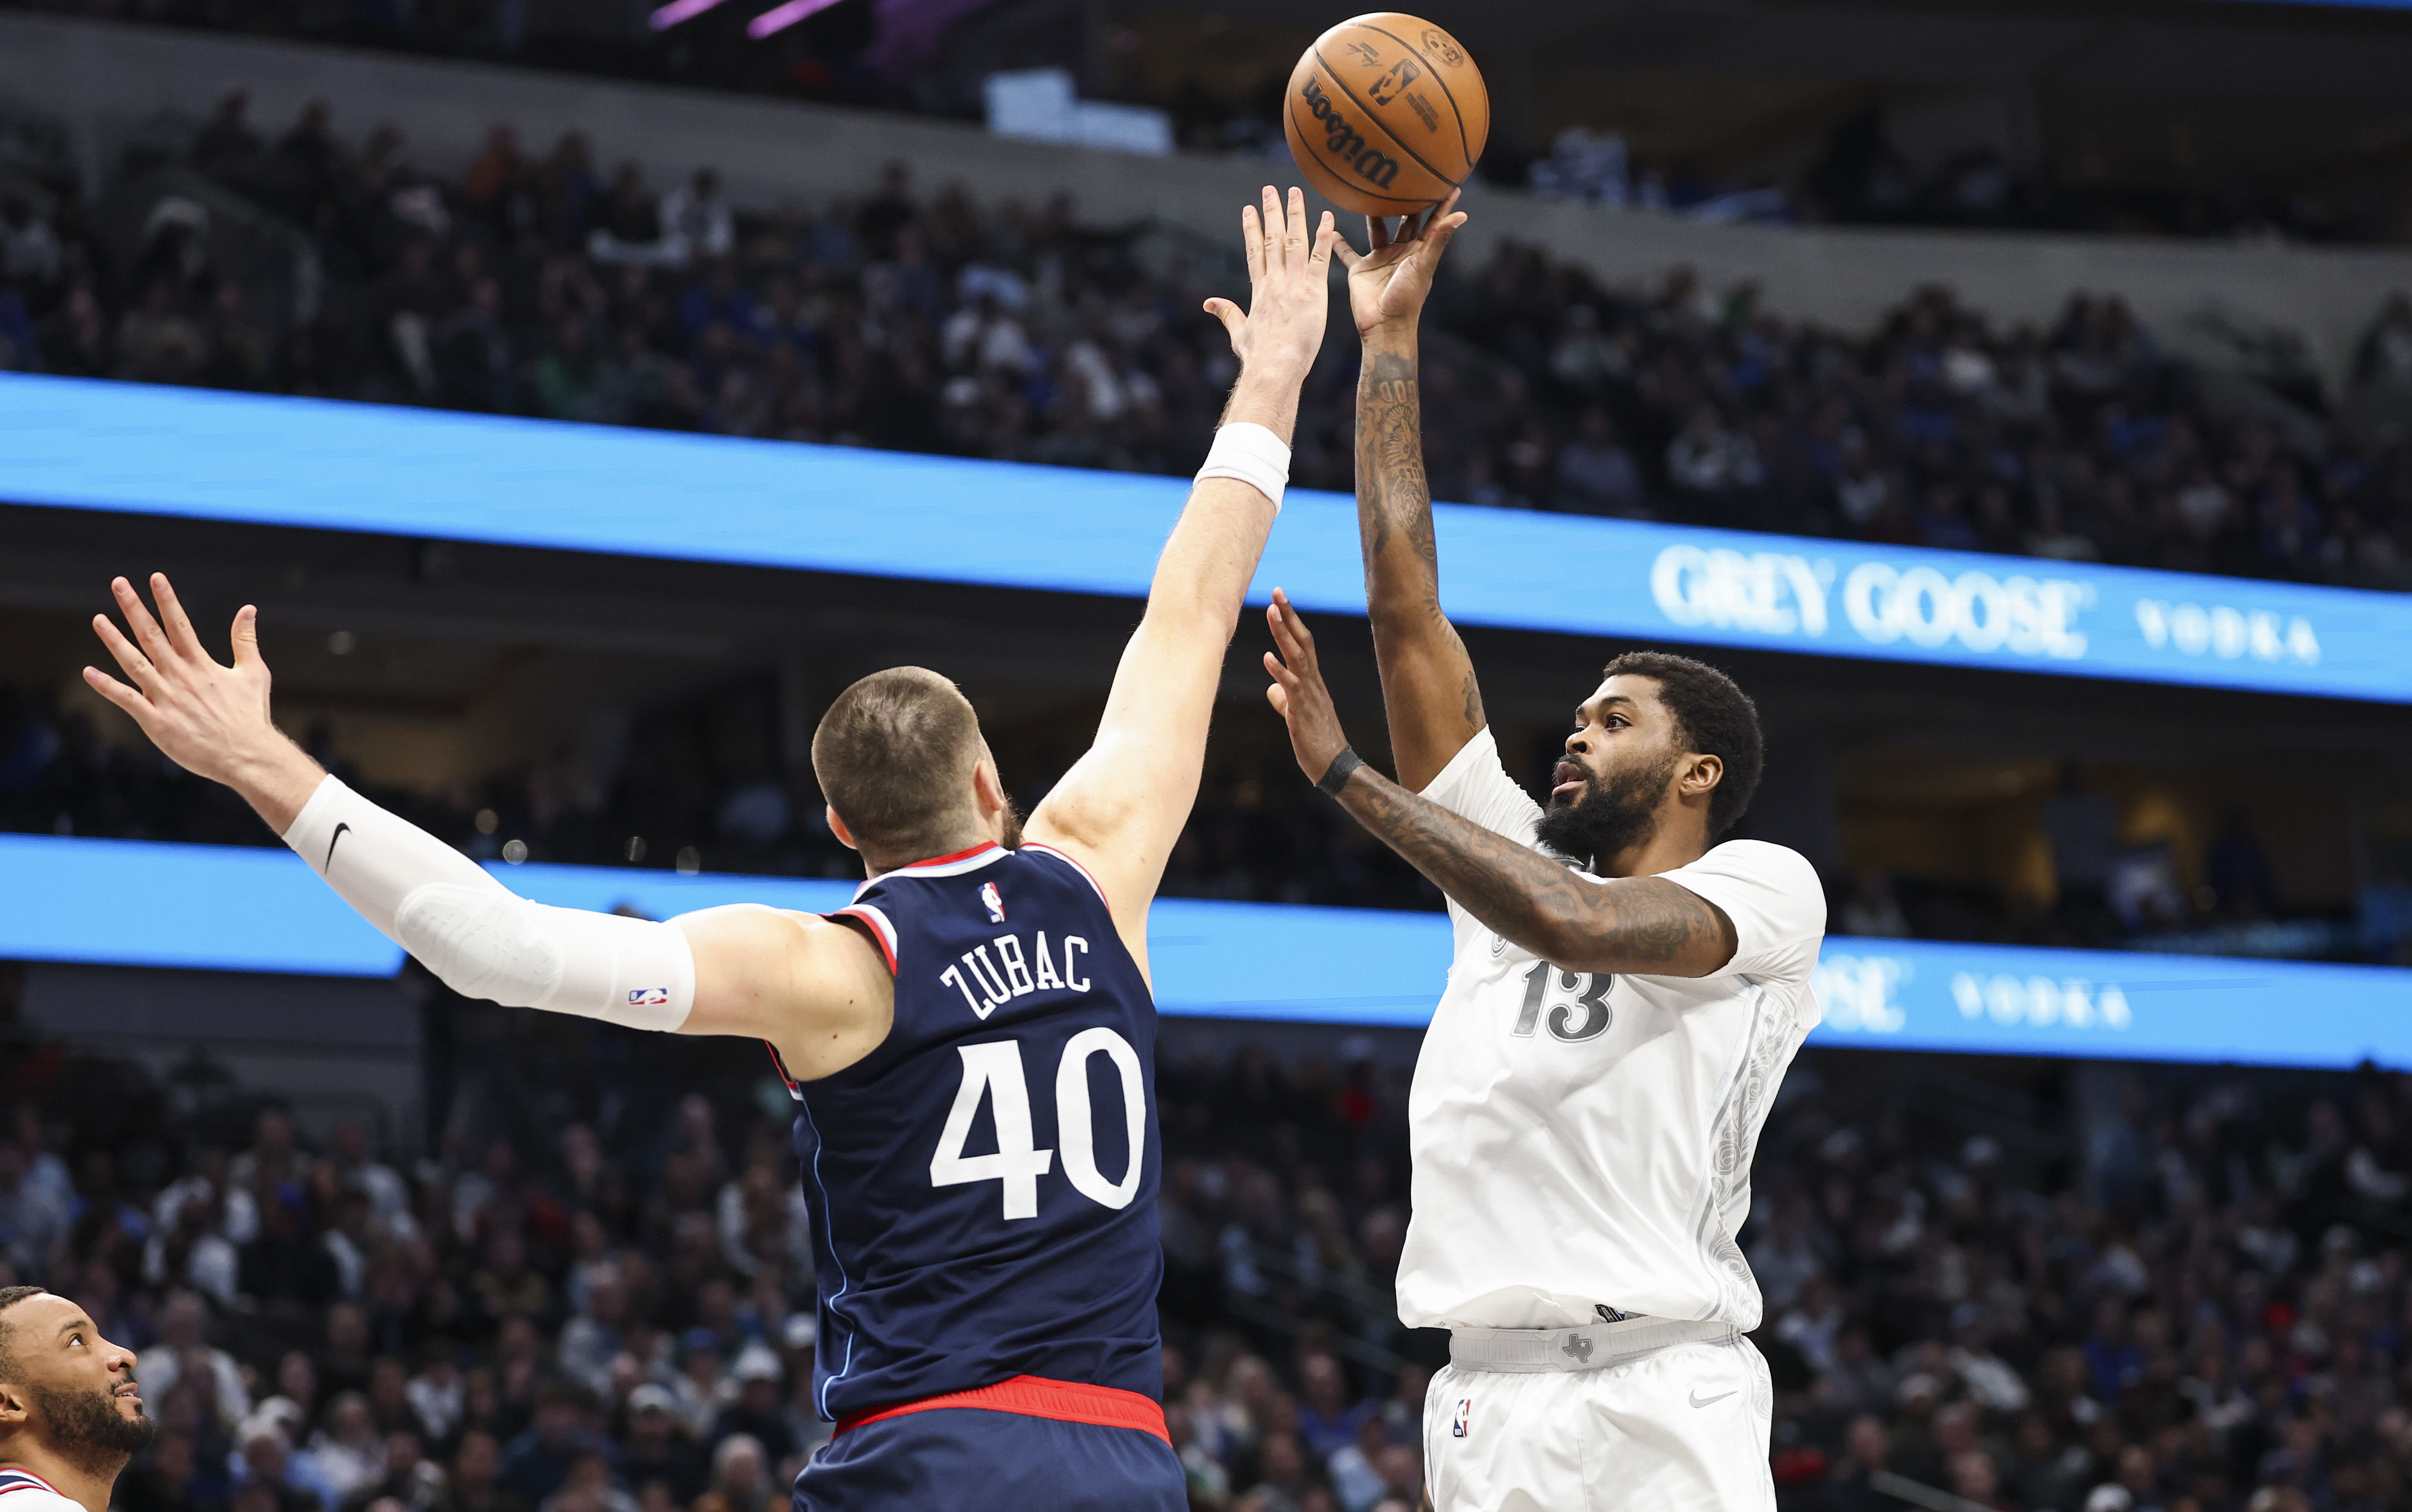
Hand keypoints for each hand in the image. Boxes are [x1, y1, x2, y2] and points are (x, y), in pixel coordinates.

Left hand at [84, 574, 320, 826]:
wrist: (246, 755)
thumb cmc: (251, 716)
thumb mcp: (255, 673)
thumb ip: (246, 640)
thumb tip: (248, 609)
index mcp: (202, 665)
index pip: (180, 625)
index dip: (167, 600)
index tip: (155, 578)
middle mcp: (180, 677)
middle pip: (151, 636)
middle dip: (134, 608)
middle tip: (119, 584)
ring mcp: (165, 698)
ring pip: (133, 662)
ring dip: (114, 640)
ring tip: (98, 618)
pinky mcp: (155, 721)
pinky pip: (126, 699)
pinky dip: (106, 686)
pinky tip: (89, 672)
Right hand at [1202, 186, 1340, 385]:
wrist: (1275, 367)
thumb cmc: (1259, 357)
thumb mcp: (1238, 333)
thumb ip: (1227, 314)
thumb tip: (1208, 303)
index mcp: (1259, 290)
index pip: (1254, 252)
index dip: (1252, 229)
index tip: (1249, 209)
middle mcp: (1275, 281)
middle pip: (1273, 238)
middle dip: (1271, 212)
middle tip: (1270, 189)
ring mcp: (1294, 283)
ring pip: (1295, 240)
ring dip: (1295, 214)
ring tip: (1295, 192)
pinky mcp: (1313, 291)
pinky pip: (1319, 257)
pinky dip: (1324, 236)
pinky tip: (1327, 217)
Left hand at [1261, 589, 1352, 783]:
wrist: (1335, 767)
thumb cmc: (1316, 742)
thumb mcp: (1297, 716)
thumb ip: (1286, 699)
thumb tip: (1272, 688)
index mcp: (1312, 682)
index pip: (1302, 645)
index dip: (1291, 622)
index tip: (1279, 601)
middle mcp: (1313, 683)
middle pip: (1302, 642)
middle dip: (1289, 616)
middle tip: (1277, 592)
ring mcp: (1309, 696)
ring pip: (1297, 658)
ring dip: (1283, 634)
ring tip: (1271, 612)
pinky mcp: (1302, 712)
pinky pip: (1292, 688)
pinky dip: (1279, 671)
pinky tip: (1267, 657)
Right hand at [1334, 189, 1466, 342]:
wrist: (1383, 325)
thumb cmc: (1407, 297)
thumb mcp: (1423, 264)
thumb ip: (1439, 239)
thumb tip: (1462, 215)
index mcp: (1419, 251)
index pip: (1433, 222)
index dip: (1441, 204)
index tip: (1448, 182)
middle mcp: (1400, 251)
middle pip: (1404, 220)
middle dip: (1406, 201)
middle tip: (1404, 176)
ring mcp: (1380, 259)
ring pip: (1376, 229)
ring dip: (1373, 214)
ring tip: (1369, 191)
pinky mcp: (1360, 269)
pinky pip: (1348, 253)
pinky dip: (1339, 242)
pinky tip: (1331, 228)